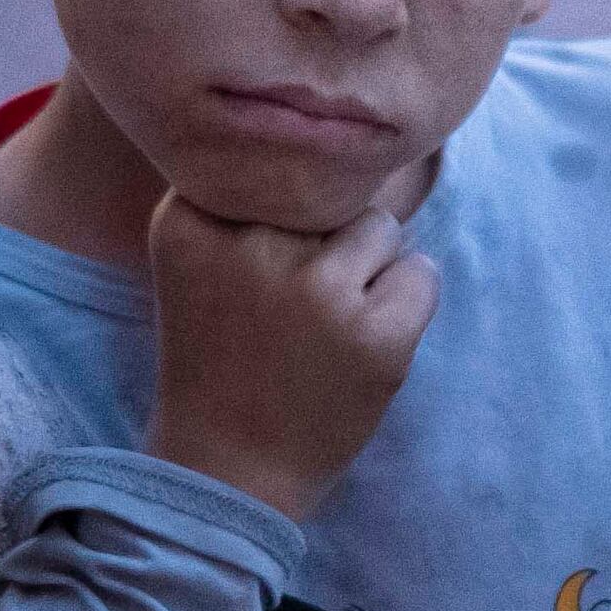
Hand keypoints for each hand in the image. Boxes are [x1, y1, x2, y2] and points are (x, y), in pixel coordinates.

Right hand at [143, 194, 436, 521]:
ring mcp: (315, 289)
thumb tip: (345, 136)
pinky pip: (422, 273)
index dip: (277, 212)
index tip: (252, 269)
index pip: (270, 163)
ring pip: (378, 225)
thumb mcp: (199, 263)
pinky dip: (404, 305)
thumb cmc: (221, 360)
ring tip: (327, 325)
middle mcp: (250, 245)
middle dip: (323, 239)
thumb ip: (247, 198)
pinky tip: (362, 345)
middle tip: (290, 310)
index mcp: (188, 222)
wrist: (227, 473)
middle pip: (327, 190)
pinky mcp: (374, 334)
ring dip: (368, 268)